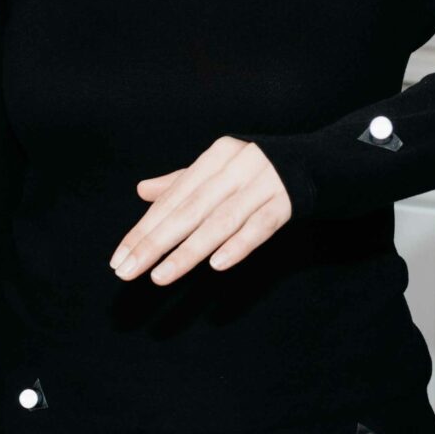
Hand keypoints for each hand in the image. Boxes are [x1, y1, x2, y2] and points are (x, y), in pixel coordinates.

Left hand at [110, 137, 292, 285]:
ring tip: (161, 277)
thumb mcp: (219, 169)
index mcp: (216, 156)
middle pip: (189, 210)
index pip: (172, 198)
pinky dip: (238, 245)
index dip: (143, 229)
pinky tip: (217, 264)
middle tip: (127, 272)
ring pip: (219, 222)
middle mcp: (236, 167)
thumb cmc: (255, 171)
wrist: (315, 162)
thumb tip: (141, 191)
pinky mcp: (286, 204)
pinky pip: (259, 227)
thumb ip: (181, 182)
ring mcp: (262, 185)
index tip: (119, 258)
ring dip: (188, 251)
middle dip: (155, 243)